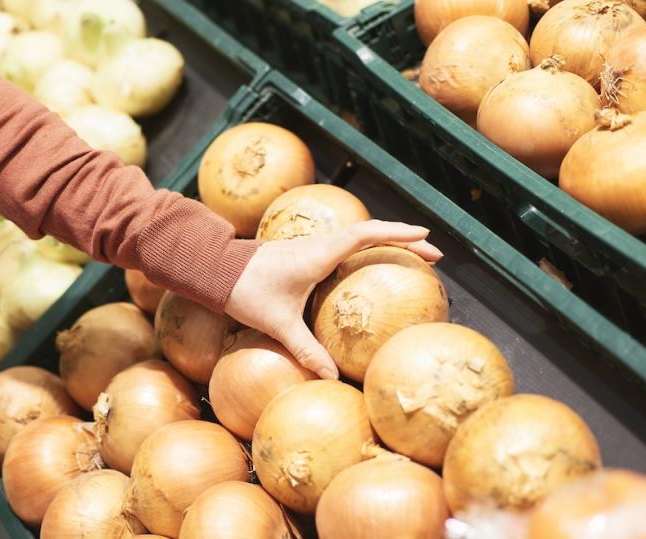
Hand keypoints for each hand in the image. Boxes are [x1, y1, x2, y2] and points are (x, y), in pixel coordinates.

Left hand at [224, 220, 442, 378]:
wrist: (213, 270)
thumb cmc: (246, 292)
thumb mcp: (279, 324)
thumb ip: (307, 350)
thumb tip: (332, 378)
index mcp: (318, 254)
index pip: (367, 236)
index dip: (398, 234)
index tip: (426, 236)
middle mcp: (317, 245)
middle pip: (368, 233)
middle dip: (402, 239)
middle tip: (432, 252)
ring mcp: (308, 247)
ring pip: (354, 237)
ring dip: (382, 241)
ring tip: (408, 254)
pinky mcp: (299, 254)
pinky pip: (340, 246)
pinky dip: (361, 249)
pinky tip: (366, 267)